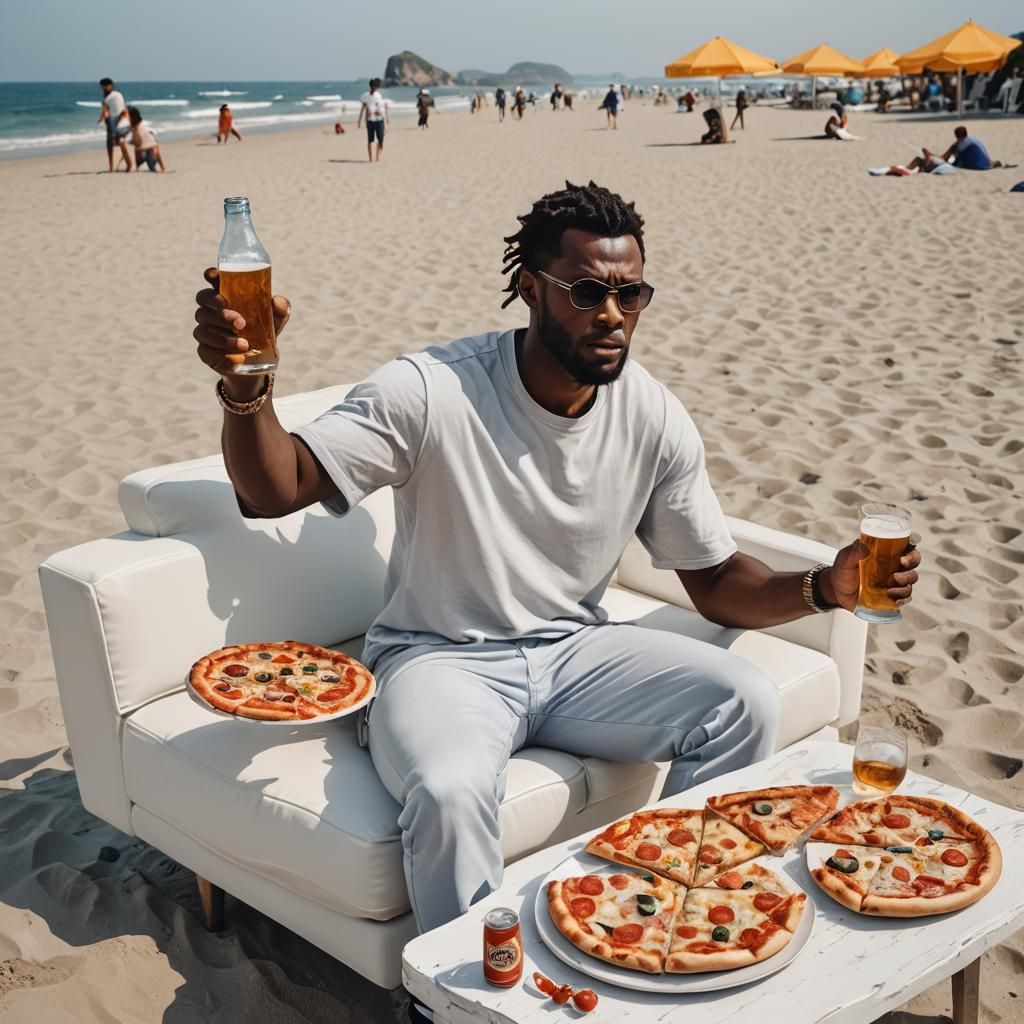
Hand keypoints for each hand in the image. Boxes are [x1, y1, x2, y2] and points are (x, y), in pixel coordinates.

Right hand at [193, 267, 290, 382]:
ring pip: (204, 330)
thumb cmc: (264, 330)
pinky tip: (236, 358)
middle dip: (220, 312)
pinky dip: (221, 354)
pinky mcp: (205, 351)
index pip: (213, 280)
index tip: (214, 275)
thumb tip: (277, 301)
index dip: (211, 276)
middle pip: (203, 302)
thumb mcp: (276, 318)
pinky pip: (206, 351)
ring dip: (224, 338)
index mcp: (225, 296)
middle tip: (240, 322)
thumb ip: (280, 307)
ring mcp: (205, 330)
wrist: (260, 359)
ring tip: (245, 345)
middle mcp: (210, 311)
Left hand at [823, 536, 920, 611]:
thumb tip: (865, 546)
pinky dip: (903, 599)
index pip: (906, 546)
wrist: (835, 590)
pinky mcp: (891, 595)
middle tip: (897, 571)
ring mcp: (894, 581)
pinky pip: (905, 597)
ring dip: (905, 585)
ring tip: (889, 590)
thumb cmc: (842, 570)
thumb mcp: (845, 559)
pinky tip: (895, 600)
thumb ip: (854, 551)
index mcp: (885, 552)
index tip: (905, 554)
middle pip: (914, 563)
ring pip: (911, 580)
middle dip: (911, 567)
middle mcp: (893, 565)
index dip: (912, 548)